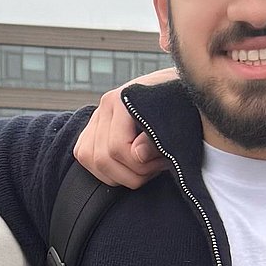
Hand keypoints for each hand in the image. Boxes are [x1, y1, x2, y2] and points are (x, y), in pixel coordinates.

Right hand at [73, 73, 174, 189]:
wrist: (177, 90)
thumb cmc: (181, 103)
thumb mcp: (177, 119)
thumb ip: (157, 136)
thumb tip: (138, 154)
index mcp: (123, 99)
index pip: (118, 148)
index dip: (141, 165)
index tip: (163, 162)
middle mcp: (105, 106)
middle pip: (102, 158)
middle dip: (132, 174)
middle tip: (155, 169)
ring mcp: (97, 116)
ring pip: (89, 159)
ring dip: (118, 175)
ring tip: (143, 169)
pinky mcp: (93, 127)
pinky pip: (84, 155)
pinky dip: (104, 170)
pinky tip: (126, 167)